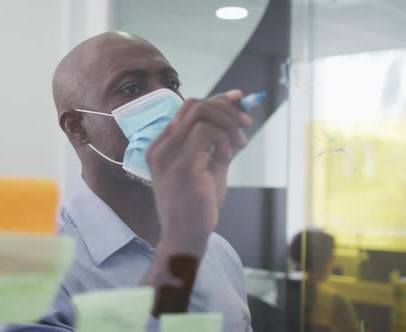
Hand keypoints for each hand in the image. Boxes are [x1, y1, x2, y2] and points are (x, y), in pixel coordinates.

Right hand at [146, 90, 251, 256]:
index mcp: (162, 145)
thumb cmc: (197, 204)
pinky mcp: (182, 166)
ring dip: (228, 123)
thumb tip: (236, 112)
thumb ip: (217, 140)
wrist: (186, 237)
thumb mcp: (208, 165)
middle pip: (194, 105)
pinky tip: (228, 155)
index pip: (188, 108)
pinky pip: (206, 133)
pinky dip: (223, 138)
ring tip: (240, 144)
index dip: (217, 99)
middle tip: (246, 125)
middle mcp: (160, 147)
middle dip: (226, 108)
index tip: (240, 99)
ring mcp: (168, 155)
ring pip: (201, 114)